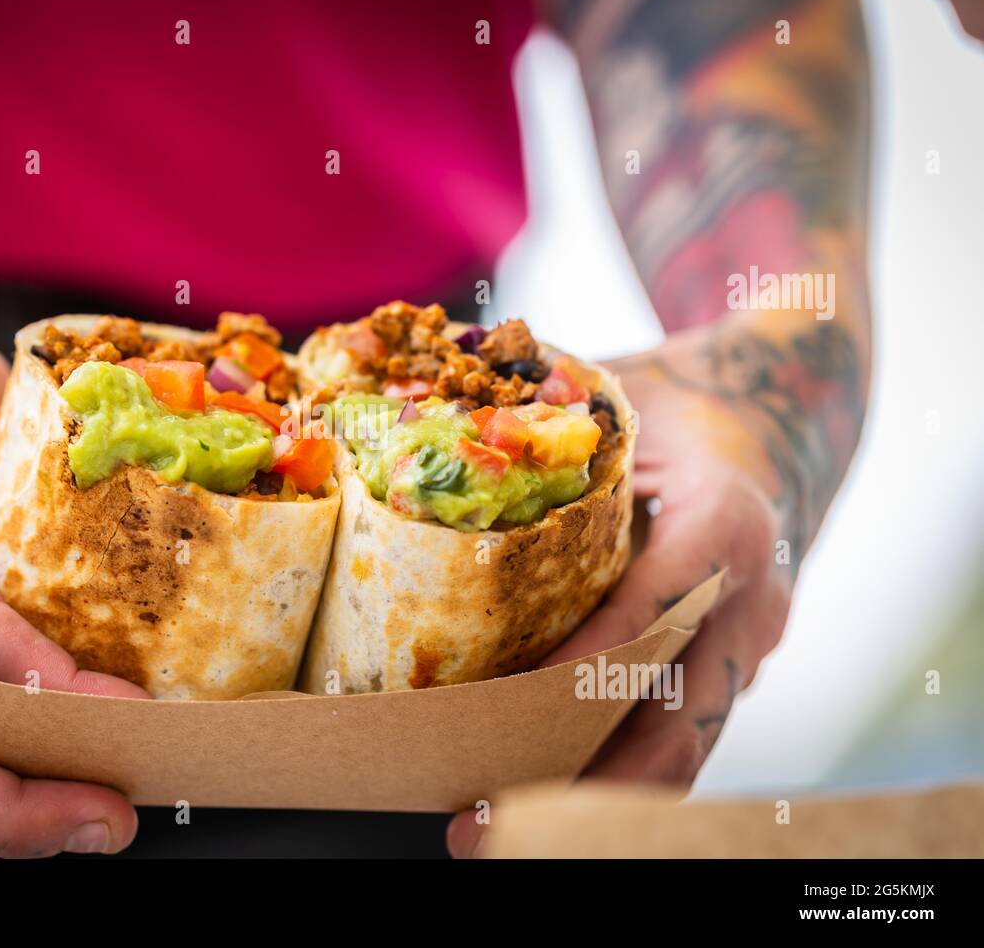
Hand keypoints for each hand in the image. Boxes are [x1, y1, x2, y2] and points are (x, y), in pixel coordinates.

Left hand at [448, 324, 804, 857]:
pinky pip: (676, 737)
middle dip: (578, 779)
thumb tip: (434, 422)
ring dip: (589, 797)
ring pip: (679, 750)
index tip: (508, 707)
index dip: (583, 666)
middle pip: (672, 721)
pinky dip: (610, 774)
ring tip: (489, 827)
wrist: (786, 429)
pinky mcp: (730, 674)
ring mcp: (747, 651)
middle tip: (480, 816)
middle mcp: (747, 607)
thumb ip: (549, 415)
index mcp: (724, 527)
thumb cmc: (690, 406)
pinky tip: (535, 797)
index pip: (651, 612)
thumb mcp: (630, 394)